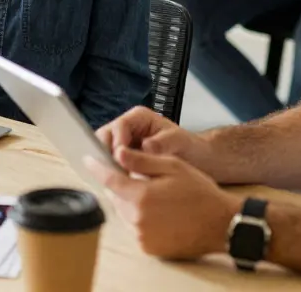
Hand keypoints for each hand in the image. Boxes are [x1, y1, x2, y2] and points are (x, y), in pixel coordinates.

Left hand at [85, 152, 238, 259]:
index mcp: (141, 195)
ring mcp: (141, 235)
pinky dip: (139, 218)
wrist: (222, 225)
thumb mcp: (172, 167)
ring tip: (155, 196)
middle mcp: (137, 218)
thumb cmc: (201, 193)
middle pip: (115, 196)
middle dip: (120, 184)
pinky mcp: (147, 247)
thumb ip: (142, 161)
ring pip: (123, 212)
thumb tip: (118, 152)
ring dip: (130, 201)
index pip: (108, 178)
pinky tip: (159, 212)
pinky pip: (134, 228)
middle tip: (139, 178)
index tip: (89, 158)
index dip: (97, 166)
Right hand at [96, 106, 216, 174]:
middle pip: (105, 136)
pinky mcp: (123, 159)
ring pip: (104, 151)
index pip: (119, 126)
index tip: (121, 158)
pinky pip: (110, 164)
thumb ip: (163, 142)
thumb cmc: (189, 147)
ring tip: (117, 179)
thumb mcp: (180, 142)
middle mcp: (128, 128)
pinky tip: (119, 183)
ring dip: (107, 164)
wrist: (197, 161)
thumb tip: (146, 146)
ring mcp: (123, 143)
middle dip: (107, 153)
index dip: (117, 141)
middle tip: (115, 170)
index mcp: (139, 118)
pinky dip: (112, 172)